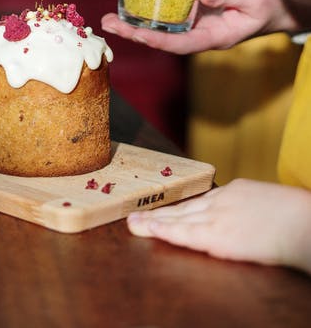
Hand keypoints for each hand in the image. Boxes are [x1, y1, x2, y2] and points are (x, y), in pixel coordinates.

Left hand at [101, 0, 290, 52]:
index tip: (137, 35)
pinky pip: (167, 15)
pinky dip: (148, 12)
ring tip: (108, 18)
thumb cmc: (265, 6)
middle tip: (107, 24)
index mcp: (213, 37)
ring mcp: (194, 25)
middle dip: (134, 34)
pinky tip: (130, 3)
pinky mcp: (192, 13)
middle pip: (161, 38)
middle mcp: (198, 34)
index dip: (157, 40)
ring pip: (160, 28)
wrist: (271, 8)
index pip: (180, 44)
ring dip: (135, 24)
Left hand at [127, 178, 310, 274]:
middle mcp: (223, 200)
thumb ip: (251, 207)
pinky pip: (185, 234)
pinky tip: (150, 230)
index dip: (180, 207)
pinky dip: (165, 231)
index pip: (201, 200)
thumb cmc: (296, 215)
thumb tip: (246, 219)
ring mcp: (219, 216)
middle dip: (160, 211)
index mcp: (237, 191)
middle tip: (135, 213)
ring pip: (180, 219)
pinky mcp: (219, 235)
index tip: (164, 209)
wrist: (305, 222)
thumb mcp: (268, 202)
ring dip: (155, 222)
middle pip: (185, 207)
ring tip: (134, 223)